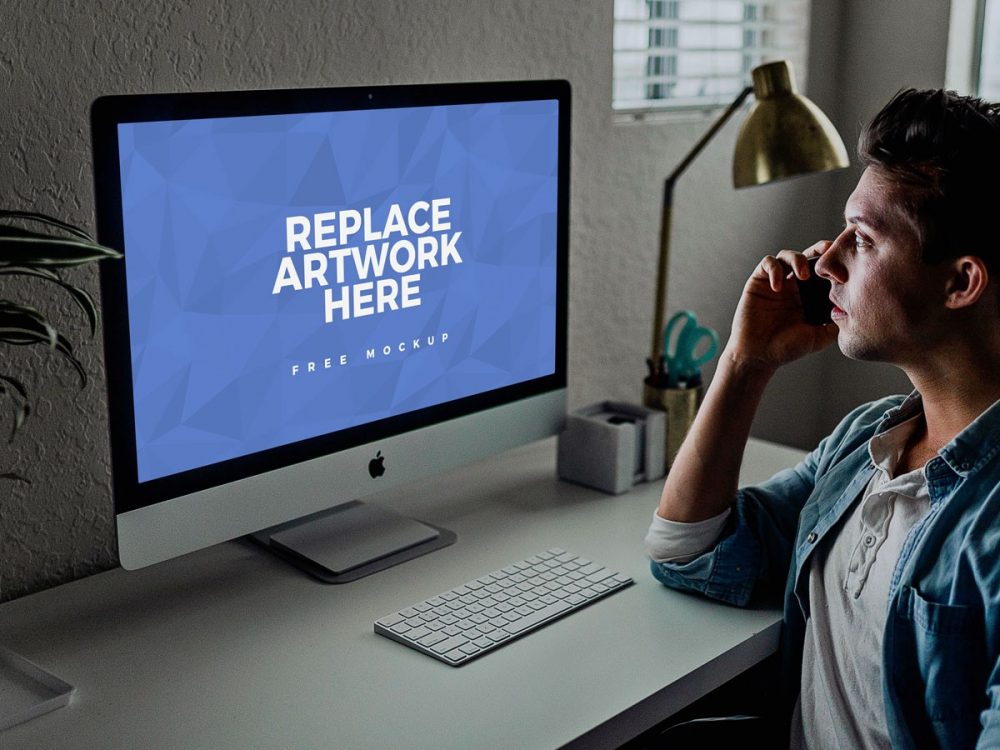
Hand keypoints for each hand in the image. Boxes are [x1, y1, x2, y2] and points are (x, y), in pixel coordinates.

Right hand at [726, 242, 838, 371]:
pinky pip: (767, 264)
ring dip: (797, 260)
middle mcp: (793, 285)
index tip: (844, 271)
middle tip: (829, 253)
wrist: (758, 356)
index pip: (823, 271)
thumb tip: (854, 310)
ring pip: (787, 255)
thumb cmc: (786, 348)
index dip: (834, 264)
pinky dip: (774, 270)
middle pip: (808, 255)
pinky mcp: (758, 282)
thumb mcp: (819, 337)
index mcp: (809, 295)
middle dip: (819, 250)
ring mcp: (775, 282)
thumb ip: (835, 324)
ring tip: (803, 276)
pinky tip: (778, 287)